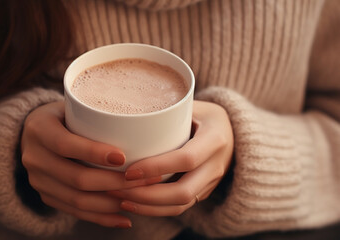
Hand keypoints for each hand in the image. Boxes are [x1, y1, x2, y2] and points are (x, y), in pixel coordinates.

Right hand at [20, 101, 161, 227]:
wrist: (35, 132)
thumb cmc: (65, 114)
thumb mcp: (73, 106)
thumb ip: (96, 114)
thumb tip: (139, 126)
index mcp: (39, 129)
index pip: (65, 144)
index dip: (93, 153)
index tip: (123, 157)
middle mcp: (33, 157)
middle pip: (75, 178)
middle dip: (112, 182)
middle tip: (140, 180)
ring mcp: (38, 180)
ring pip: (77, 199)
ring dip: (110, 203)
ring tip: (136, 200)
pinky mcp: (46, 196)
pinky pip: (75, 212)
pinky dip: (101, 218)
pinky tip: (123, 219)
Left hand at [108, 100, 233, 215]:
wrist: (234, 134)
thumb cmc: (205, 115)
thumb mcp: (193, 106)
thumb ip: (168, 111)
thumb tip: (127, 112)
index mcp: (215, 139)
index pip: (186, 159)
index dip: (156, 167)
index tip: (129, 170)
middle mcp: (216, 166)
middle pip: (183, 192)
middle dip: (147, 195)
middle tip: (118, 187)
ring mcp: (210, 183)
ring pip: (180, 205)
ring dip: (147, 206)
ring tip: (120, 198)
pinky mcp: (202, 193)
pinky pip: (179, 208)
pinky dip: (154, 210)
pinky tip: (132, 203)